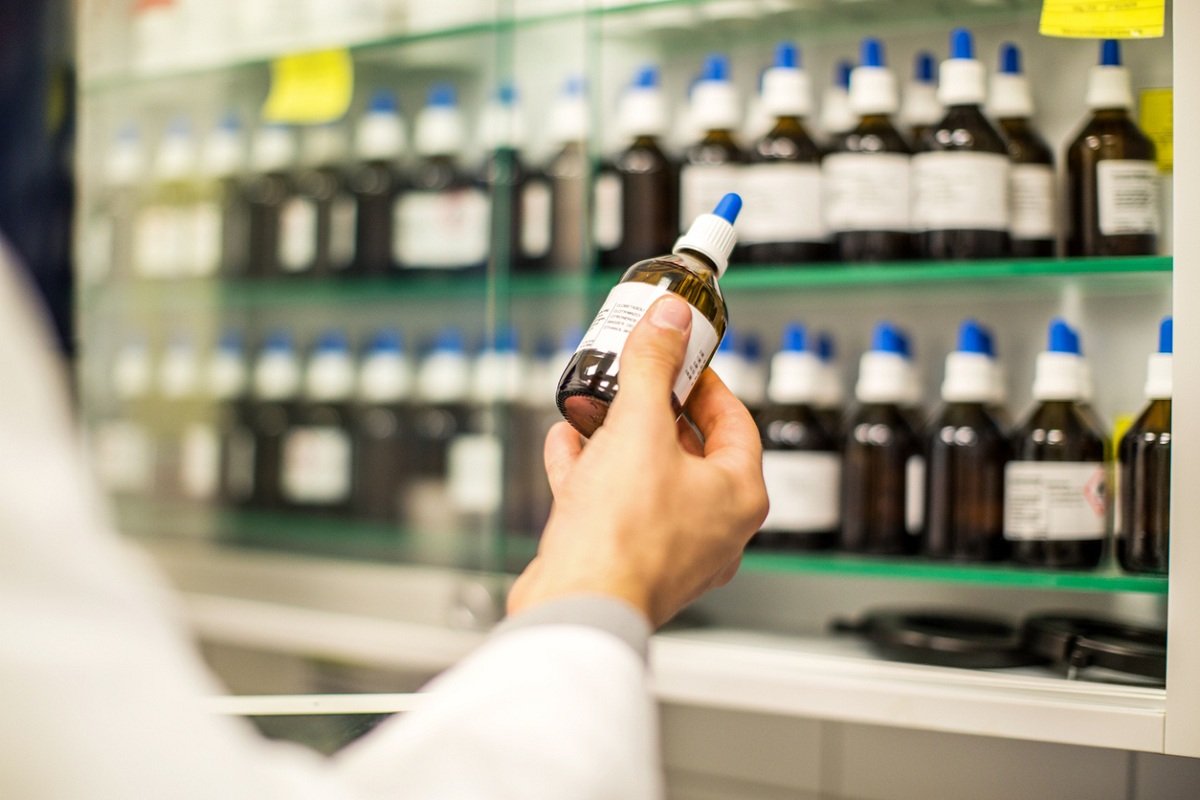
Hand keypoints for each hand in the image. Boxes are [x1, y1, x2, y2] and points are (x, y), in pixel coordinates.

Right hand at [508, 295, 768, 627]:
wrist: (576, 606)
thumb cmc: (622, 536)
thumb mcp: (638, 428)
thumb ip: (653, 367)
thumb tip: (669, 323)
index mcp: (738, 496)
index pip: (736, 421)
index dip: (707, 382)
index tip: (681, 359)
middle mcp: (714, 528)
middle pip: (691, 449)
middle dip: (654, 409)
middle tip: (636, 378)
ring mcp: (672, 550)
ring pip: (650, 478)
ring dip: (619, 439)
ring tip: (595, 408)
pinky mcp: (629, 562)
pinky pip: (617, 507)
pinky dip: (593, 474)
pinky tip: (566, 447)